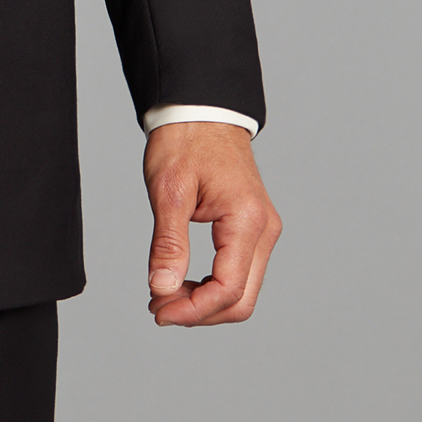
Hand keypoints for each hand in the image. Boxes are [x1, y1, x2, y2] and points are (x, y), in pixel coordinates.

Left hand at [143, 121, 280, 325]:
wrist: (200, 109)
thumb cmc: (185, 139)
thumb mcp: (168, 190)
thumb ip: (168, 243)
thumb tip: (162, 288)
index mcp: (248, 220)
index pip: (228, 289)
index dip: (192, 309)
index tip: (157, 310)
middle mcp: (264, 230)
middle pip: (241, 300)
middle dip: (199, 312)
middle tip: (157, 308)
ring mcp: (262, 230)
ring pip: (242, 290)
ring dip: (205, 302)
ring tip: (164, 295)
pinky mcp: (252, 228)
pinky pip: (238, 271)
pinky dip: (212, 285)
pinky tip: (182, 281)